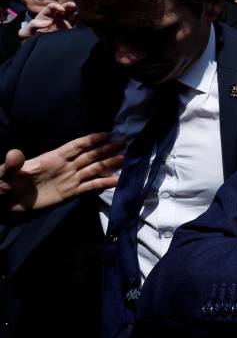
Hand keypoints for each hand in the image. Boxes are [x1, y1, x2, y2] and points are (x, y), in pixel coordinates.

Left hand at [0, 133, 123, 211]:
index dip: (91, 140)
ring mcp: (68, 179)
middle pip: (88, 156)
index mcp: (52, 158)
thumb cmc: (4, 185)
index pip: (75, 146)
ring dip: (108, 164)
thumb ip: (11, 164)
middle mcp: (64, 166)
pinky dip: (102, 184)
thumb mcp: (4, 174)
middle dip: (105, 149)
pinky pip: (89, 187)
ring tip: (123, 159)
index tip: (107, 134)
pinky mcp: (69, 193)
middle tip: (123, 144)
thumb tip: (15, 153)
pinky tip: (116, 181)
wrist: (5, 204)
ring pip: (92, 169)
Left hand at [18, 1, 77, 39]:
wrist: (36, 48)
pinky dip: (77, 19)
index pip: (51, 7)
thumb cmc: (29, 37)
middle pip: (63, 8)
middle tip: (73, 5)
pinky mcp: (68, 30)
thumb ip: (34, 24)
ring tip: (78, 10)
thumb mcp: (27, 30)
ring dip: (74, 10)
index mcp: (45, 15)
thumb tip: (49, 22)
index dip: (57, 6)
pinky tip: (79, 18)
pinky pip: (74, 23)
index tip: (62, 9)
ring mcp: (62, 23)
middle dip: (68, 5)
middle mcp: (55, 17)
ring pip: (70, 14)